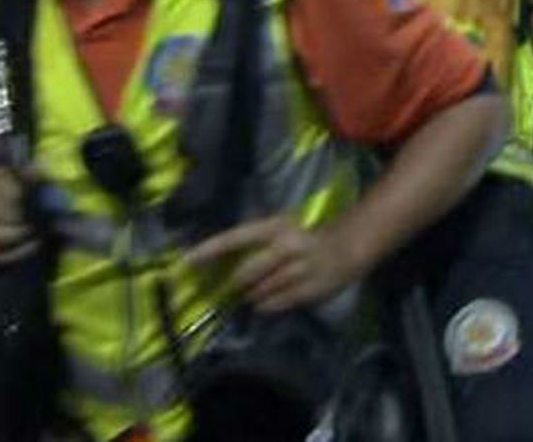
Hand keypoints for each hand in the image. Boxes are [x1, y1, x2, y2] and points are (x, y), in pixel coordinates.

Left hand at [185, 217, 365, 312]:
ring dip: (252, 295)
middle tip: (234, 286)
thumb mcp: (279, 231)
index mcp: (275, 228)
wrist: (347, 248)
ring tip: (255, 292)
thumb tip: (217, 266)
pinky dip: (267, 305)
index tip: (186, 262)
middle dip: (236, 283)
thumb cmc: (305, 238)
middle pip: (246, 273)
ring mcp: (300, 270)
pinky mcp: (310, 290)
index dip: (210, 250)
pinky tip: (268, 301)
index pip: (235, 238)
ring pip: (260, 292)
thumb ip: (253, 246)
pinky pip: (276, 304)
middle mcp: (286, 247)